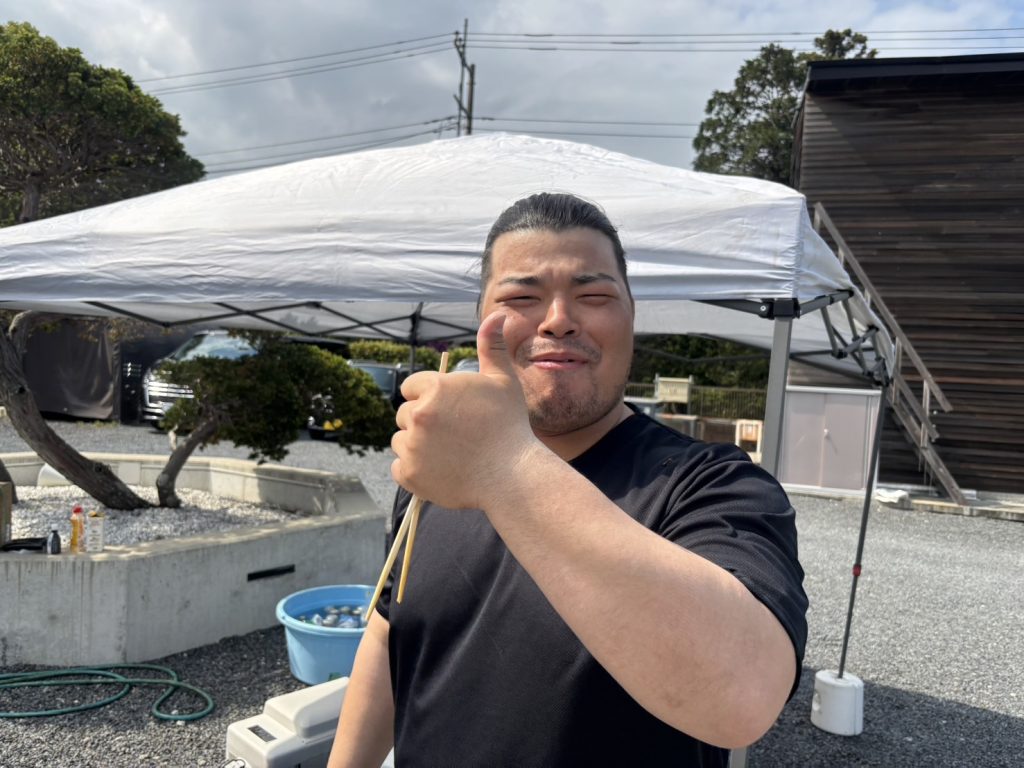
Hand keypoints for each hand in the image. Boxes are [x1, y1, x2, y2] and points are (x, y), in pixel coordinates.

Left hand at [391, 311, 538, 509]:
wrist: (512, 475)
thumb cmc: (509, 426)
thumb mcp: (502, 381)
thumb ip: (491, 347)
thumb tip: (498, 315)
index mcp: (435, 389)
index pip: (411, 387)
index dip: (429, 397)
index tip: (449, 411)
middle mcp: (418, 415)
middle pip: (405, 414)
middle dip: (423, 422)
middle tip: (454, 434)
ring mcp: (411, 446)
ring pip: (401, 440)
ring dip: (417, 446)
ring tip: (449, 453)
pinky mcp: (408, 474)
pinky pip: (399, 467)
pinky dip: (415, 470)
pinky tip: (440, 469)